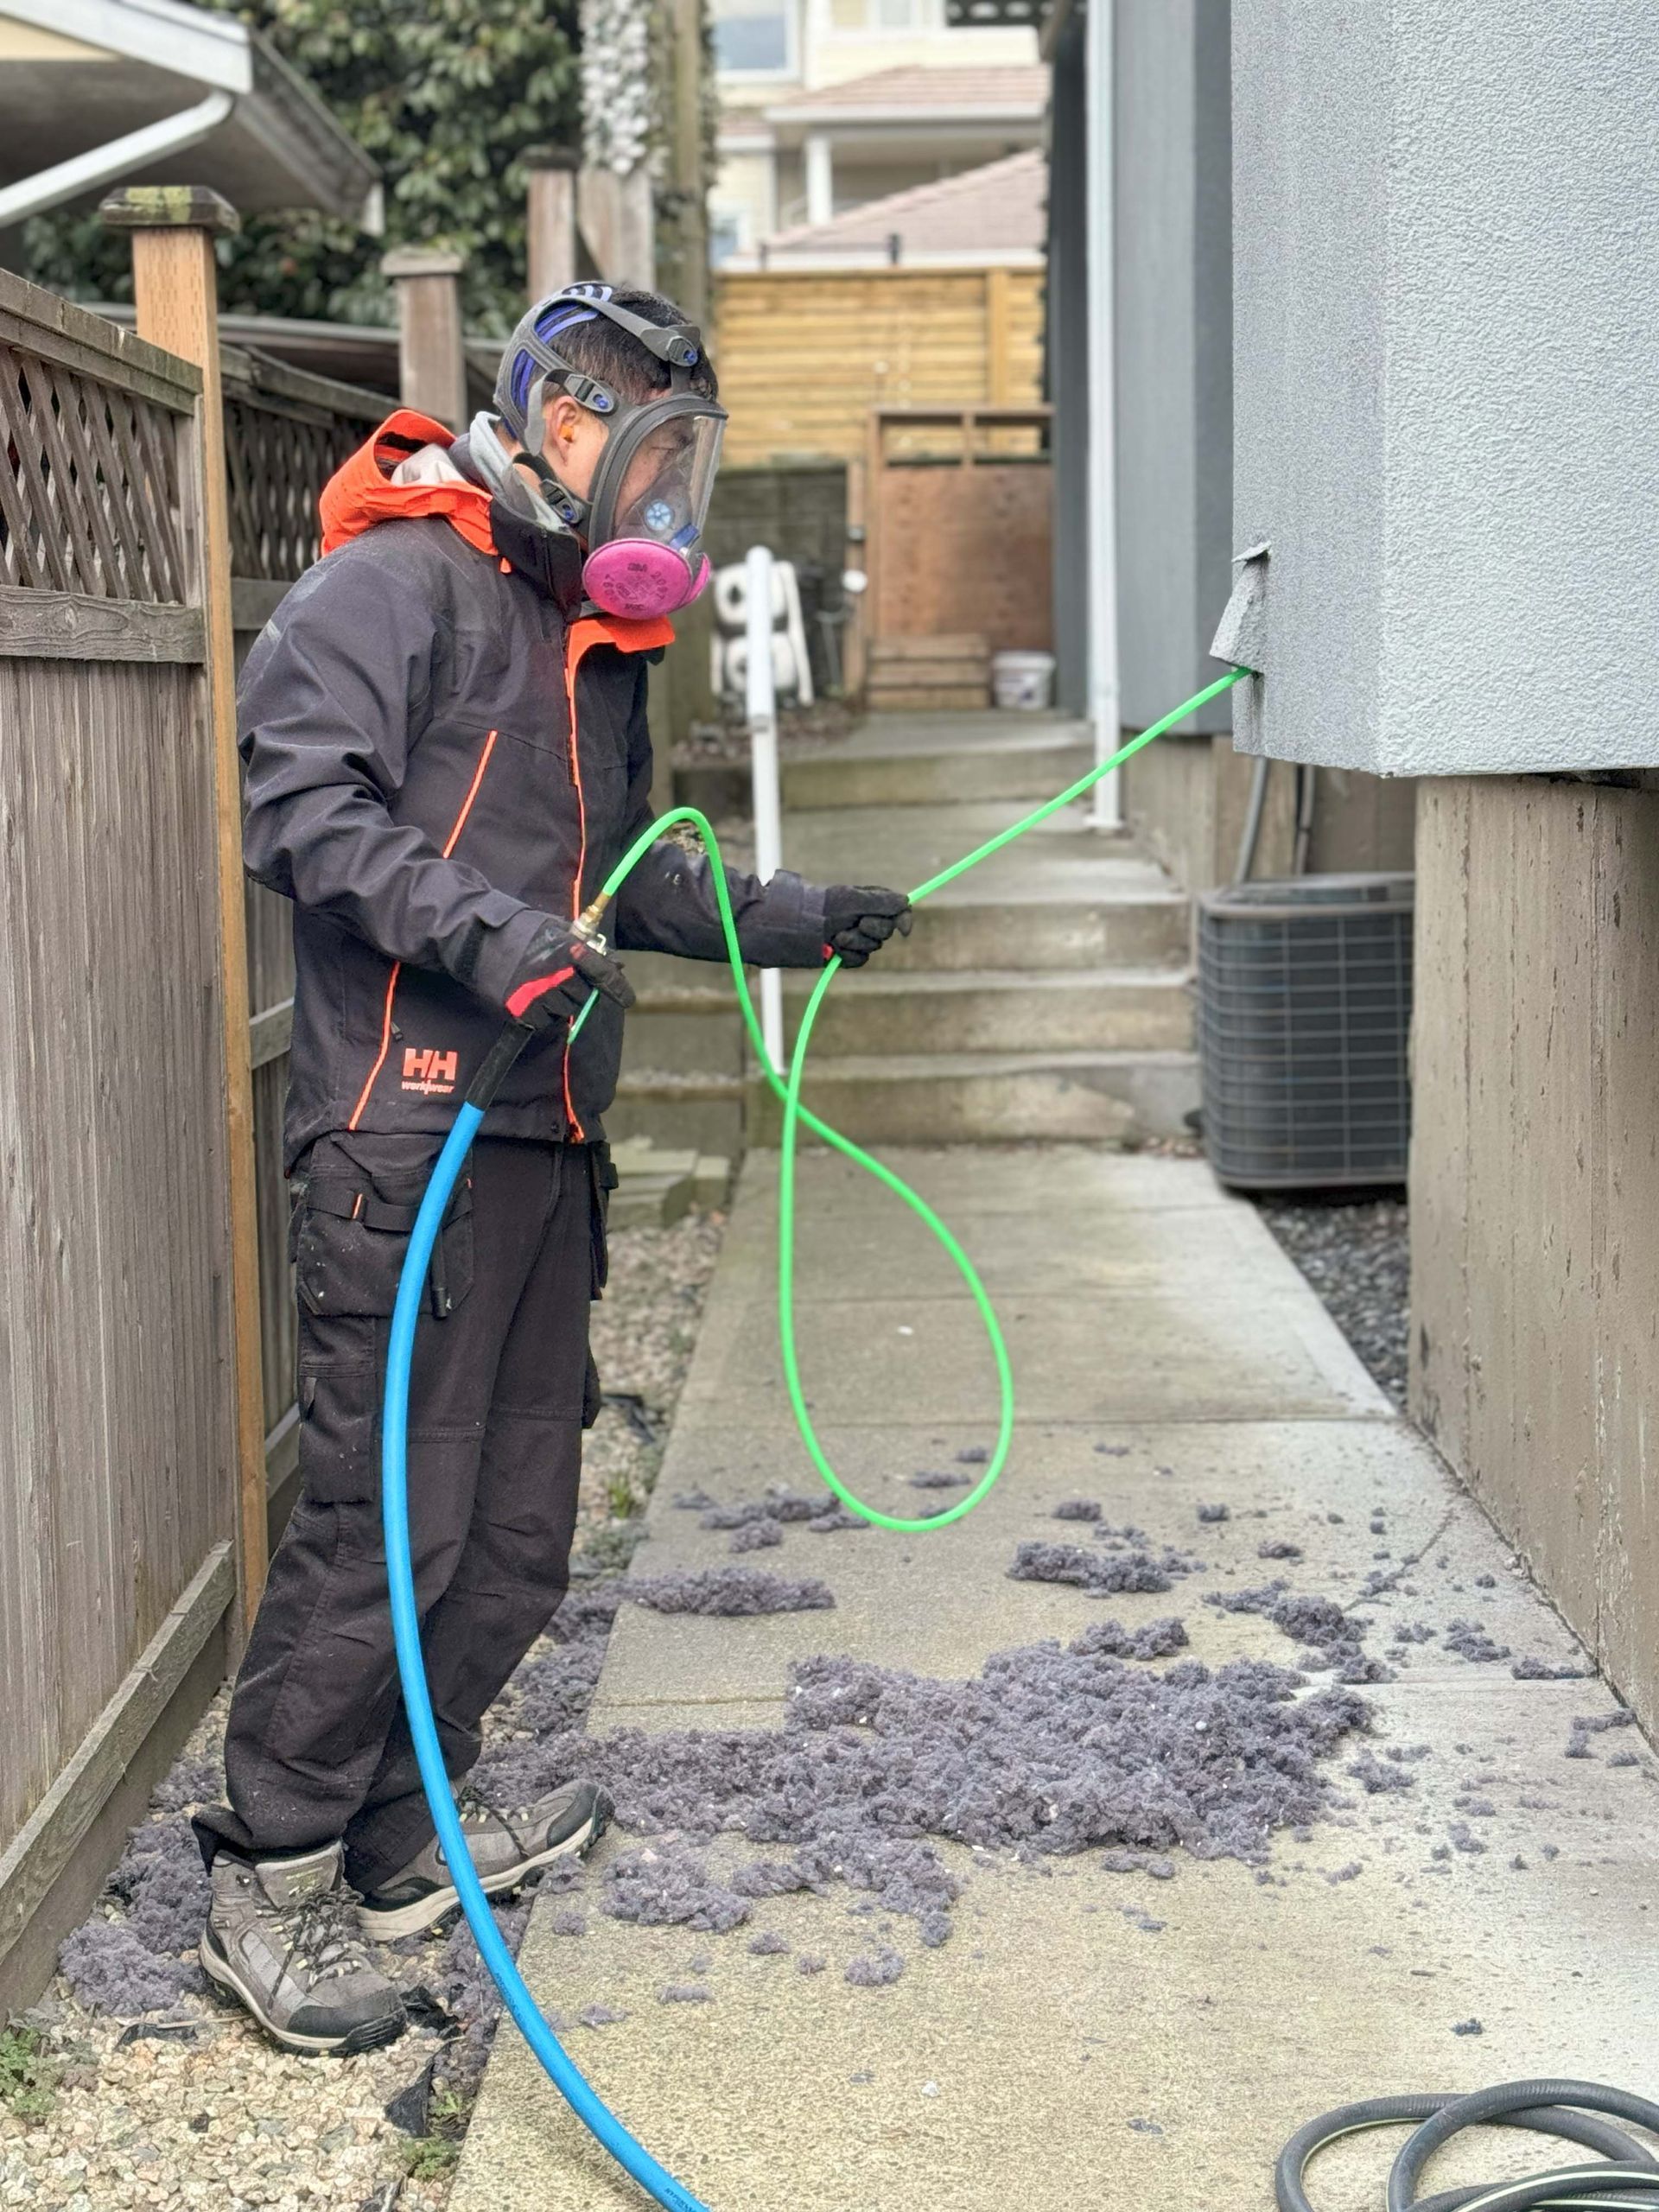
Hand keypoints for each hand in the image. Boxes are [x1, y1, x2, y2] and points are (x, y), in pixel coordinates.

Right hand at [502, 920, 634, 1030]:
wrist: (476, 940)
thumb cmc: (516, 930)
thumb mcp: (553, 928)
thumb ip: (581, 945)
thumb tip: (611, 961)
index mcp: (567, 951)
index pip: (601, 973)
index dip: (617, 987)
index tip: (628, 999)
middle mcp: (557, 976)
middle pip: (583, 995)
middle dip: (577, 988)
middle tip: (560, 977)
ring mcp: (540, 995)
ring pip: (564, 1009)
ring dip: (558, 1000)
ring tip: (540, 983)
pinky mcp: (523, 1011)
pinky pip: (544, 1019)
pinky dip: (541, 1011)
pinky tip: (529, 994)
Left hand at [823, 885, 911, 967]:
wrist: (801, 927)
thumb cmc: (826, 908)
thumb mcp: (854, 899)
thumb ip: (882, 901)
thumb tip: (906, 902)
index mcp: (874, 903)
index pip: (899, 911)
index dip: (904, 920)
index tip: (903, 930)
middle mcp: (871, 920)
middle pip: (887, 930)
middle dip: (872, 928)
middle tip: (858, 923)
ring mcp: (862, 939)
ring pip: (873, 946)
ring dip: (855, 941)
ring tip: (837, 936)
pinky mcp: (852, 955)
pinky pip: (860, 959)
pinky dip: (847, 954)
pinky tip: (834, 948)